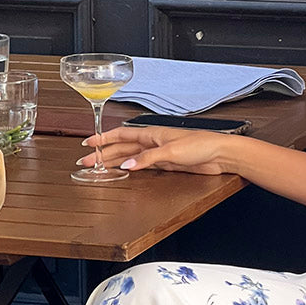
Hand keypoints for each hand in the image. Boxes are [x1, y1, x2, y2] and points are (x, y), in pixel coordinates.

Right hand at [79, 126, 230, 175]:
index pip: (121, 134)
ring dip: (113, 161)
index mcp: (151, 133)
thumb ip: (147, 158)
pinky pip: (142, 165)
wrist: (219, 154)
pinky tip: (122, 171)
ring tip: (98, 167)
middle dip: (102, 153)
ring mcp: (158, 153)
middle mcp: (152, 142)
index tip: (88, 143)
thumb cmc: (201, 145)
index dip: (103, 139)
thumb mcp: (170, 151)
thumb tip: (126, 164)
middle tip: (85, 161)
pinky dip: (130, 168)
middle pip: (121, 147)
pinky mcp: (166, 164)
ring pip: (130, 156)